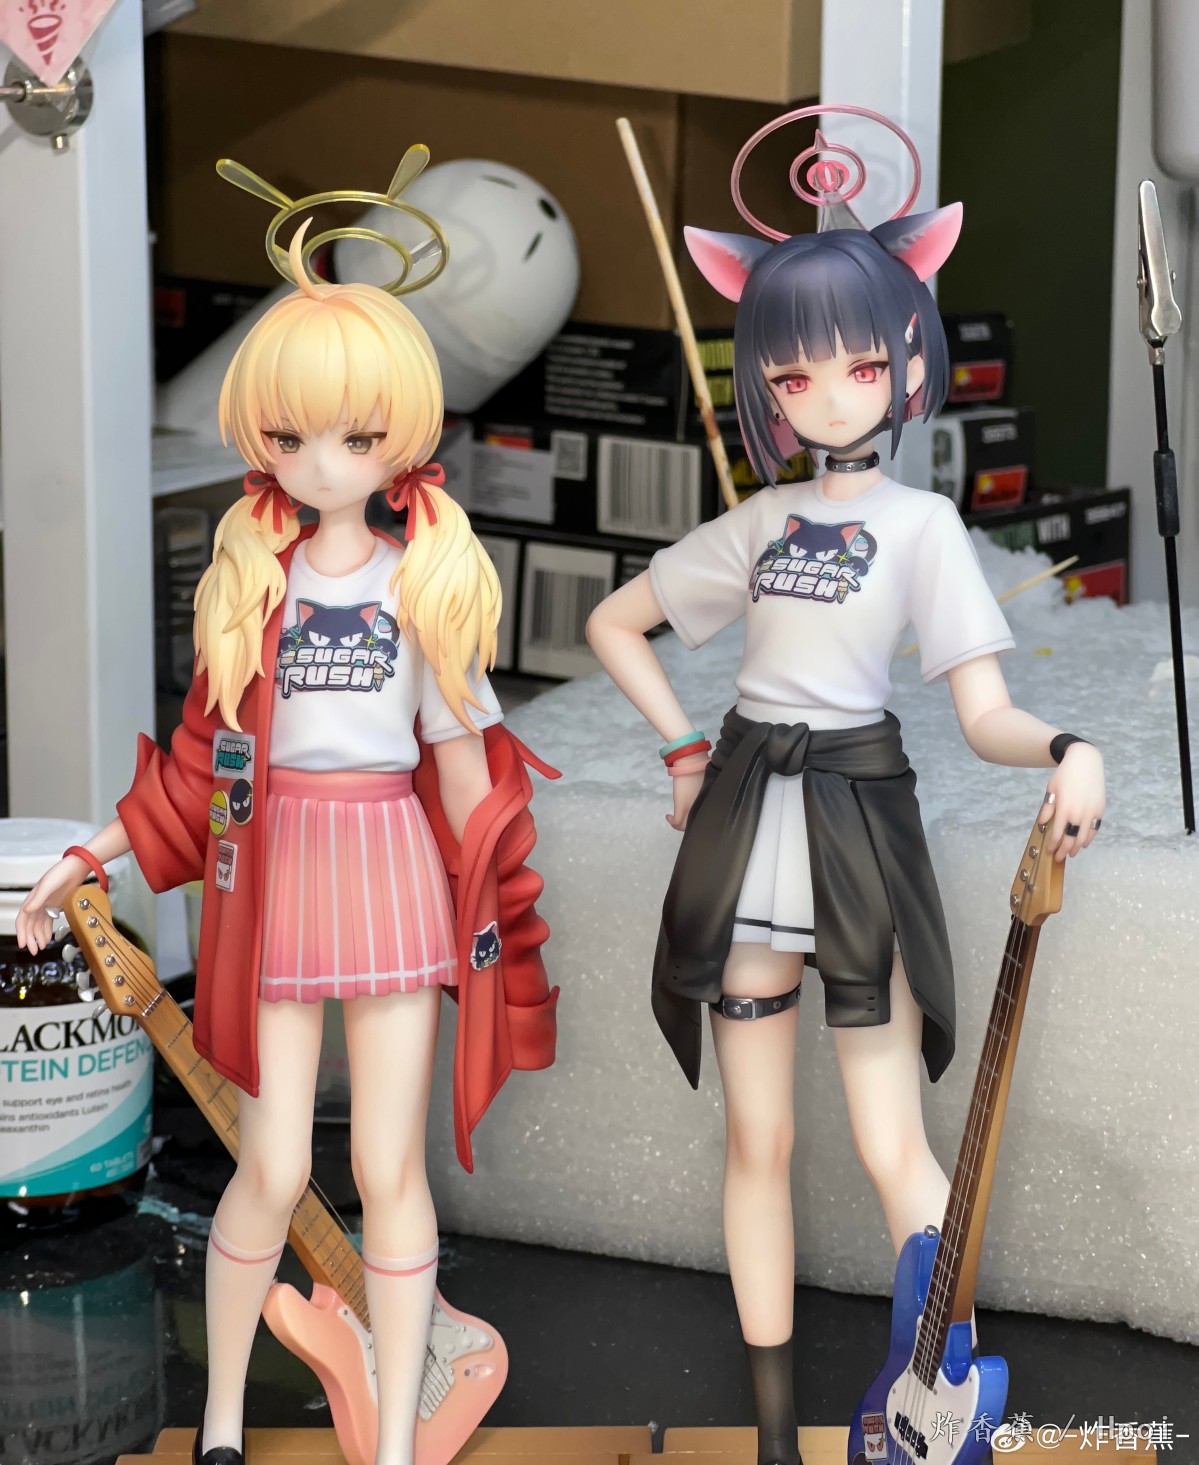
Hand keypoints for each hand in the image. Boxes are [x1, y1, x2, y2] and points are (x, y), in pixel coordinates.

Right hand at [15, 855, 91, 954]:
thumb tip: (27, 911)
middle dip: (31, 939)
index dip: (21, 933)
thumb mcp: (48, 885)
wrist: (76, 868)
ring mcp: (46, 905)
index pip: (23, 920)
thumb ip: (38, 899)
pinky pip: (48, 921)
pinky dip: (47, 931)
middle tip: (35, 951)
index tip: (23, 944)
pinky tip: (48, 938)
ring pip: (38, 925)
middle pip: (30, 925)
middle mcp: (37, 904)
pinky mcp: (55, 906)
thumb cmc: (60, 873)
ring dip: (39, 936)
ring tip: (42, 947)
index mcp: (32, 899)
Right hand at [666, 769, 706, 832]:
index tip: (692, 818)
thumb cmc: (699, 771)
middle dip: (689, 824)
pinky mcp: (682, 806)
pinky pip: (677, 821)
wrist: (690, 763)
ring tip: (674, 820)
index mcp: (709, 804)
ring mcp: (691, 808)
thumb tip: (702, 800)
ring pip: (685, 825)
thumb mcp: (705, 786)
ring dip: (679, 825)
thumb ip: (704, 795)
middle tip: (682, 820)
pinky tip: (668, 816)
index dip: (698, 821)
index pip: (706, 820)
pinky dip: (672, 822)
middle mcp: (701, 808)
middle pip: (696, 824)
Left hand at [1040, 742, 1104, 860]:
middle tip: (1059, 858)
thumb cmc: (1064, 775)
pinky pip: (1095, 828)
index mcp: (1064, 808)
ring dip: (1077, 846)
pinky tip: (1083, 843)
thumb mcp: (1052, 789)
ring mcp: (1091, 811)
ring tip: (1071, 853)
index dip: (1054, 844)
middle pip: (1071, 838)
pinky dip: (1089, 837)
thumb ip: (1048, 807)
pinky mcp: (1100, 809)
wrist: (1085, 761)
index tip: (1049, 851)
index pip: (1058, 833)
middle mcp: (1079, 812)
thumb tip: (1042, 823)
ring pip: (1084, 836)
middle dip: (1064, 850)